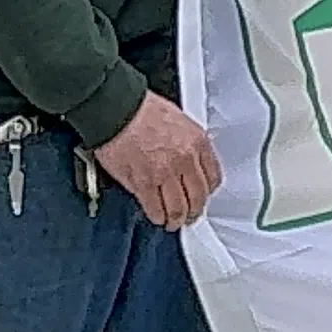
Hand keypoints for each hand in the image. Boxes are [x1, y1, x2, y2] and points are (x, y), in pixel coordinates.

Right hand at [92, 92, 220, 230]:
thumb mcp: (178, 119)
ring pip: (179, 208)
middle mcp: (185, 159)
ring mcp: (165, 173)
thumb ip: (187, 142)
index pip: (213, 177)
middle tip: (190, 215)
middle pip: (198, 197)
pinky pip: (155, 208)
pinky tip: (156, 216)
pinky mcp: (143, 183)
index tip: (202, 195)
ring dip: (176, 219)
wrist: (117, 109)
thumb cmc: (141, 109)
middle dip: (194, 211)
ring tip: (172, 222)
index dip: (207, 191)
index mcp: (196, 142)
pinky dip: (157, 216)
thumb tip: (189, 160)